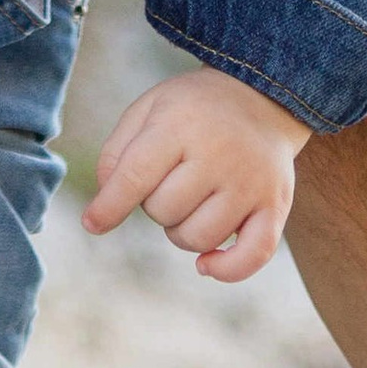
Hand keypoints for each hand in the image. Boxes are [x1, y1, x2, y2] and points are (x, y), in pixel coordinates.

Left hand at [83, 66, 308, 281]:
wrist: (263, 98)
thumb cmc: (193, 110)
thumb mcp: (149, 109)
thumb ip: (117, 153)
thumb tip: (105, 207)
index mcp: (180, 126)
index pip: (135, 177)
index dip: (109, 207)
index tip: (92, 224)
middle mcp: (218, 155)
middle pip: (163, 211)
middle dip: (155, 205)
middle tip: (171, 180)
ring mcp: (250, 183)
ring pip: (198, 238)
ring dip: (182, 232)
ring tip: (191, 204)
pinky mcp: (274, 206)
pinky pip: (251, 256)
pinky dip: (226, 270)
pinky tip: (206, 264)